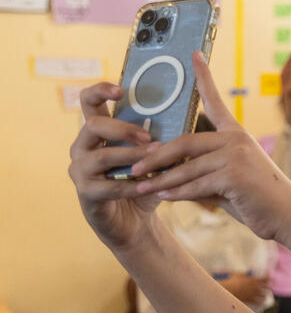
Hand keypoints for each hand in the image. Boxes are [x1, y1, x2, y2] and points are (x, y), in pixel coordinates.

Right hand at [67, 83, 163, 250]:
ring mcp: (79, 170)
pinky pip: (108, 186)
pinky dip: (132, 186)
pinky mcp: (85, 193)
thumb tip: (189, 113)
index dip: (100, 91)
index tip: (121, 90)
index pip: (89, 102)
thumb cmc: (145, 182)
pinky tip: (149, 187)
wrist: (135, 221)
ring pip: (101, 156)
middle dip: (123, 129)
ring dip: (132, 157)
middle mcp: (82, 147)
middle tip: (149, 137)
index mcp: (98, 132)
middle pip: (93, 125)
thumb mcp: (154, 156)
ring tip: (155, 160)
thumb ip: (160, 136)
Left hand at [129, 53, 290, 241]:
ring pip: (186, 166)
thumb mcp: (228, 181)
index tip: (194, 55)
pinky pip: (196, 184)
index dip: (204, 77)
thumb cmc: (258, 200)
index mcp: (236, 136)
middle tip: (134, 167)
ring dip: (161, 180)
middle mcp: (236, 140)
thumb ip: (203, 172)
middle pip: (185, 142)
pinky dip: (177, 192)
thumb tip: (166, 174)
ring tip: (140, 186)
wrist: (287, 216)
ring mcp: (236, 156)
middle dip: (156, 157)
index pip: (216, 102)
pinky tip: (163, 197)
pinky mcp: (235, 175)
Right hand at [220, 273, 269, 305]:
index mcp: (253, 280)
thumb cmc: (231, 281)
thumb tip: (245, 273)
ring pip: (264, 295)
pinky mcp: (250, 300)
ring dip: (265, 295)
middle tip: (269, 287)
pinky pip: (259, 302)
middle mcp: (255, 287)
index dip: (268, 276)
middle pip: (267, 287)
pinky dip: (261, 302)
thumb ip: (243, 274)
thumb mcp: (238, 275)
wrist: (227, 290)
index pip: (265, 278)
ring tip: (265, 295)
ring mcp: (253, 294)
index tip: (269, 276)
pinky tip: (262, 303)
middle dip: (268, 287)